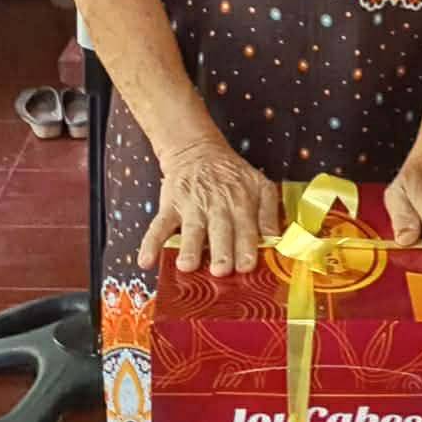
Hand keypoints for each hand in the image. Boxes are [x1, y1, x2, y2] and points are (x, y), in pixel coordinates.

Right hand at [139, 136, 281, 276]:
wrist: (197, 151)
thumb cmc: (232, 176)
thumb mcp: (260, 185)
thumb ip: (269, 212)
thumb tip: (275, 239)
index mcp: (241, 203)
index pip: (246, 227)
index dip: (246, 247)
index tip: (246, 266)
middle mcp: (217, 206)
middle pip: (220, 230)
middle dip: (220, 250)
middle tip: (220, 270)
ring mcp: (191, 207)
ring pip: (191, 229)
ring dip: (189, 247)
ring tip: (187, 266)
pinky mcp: (169, 206)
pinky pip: (158, 226)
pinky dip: (150, 243)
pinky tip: (146, 261)